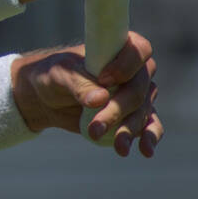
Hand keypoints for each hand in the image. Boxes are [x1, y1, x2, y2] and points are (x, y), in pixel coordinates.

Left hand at [10, 31, 162, 156]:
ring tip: (118, 147)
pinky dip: (150, 137)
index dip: (127, 65)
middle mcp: (133, 69)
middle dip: (119, 109)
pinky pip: (151, 125)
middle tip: (96, 127)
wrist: (46, 99)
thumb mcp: (59, 75)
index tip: (104, 80)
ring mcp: (136, 93)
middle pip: (139, 88)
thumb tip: (100, 99)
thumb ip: (78, 84)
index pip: (138, 49)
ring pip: (143, 110)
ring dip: (130, 129)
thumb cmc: (53, 76)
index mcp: (117, 48)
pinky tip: (146, 150)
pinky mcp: (134, 115)